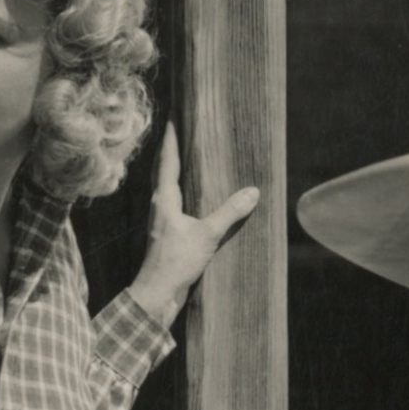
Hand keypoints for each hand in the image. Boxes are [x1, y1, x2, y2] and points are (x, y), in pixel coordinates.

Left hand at [123, 125, 262, 329]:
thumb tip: (253, 192)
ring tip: (188, 154)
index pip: (167, 159)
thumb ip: (229, 212)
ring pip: (166, 186)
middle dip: (172, 148)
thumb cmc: (174, 262)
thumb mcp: (207, 235)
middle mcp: (158, 204)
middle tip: (181, 128)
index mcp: (164, 198)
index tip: (174, 115)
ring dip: (174, 168)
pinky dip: (181, 190)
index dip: (172, 137)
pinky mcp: (166, 233)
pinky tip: (192, 194)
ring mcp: (161, 219)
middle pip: (163, 169)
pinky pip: (174, 203)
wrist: (156, 294)